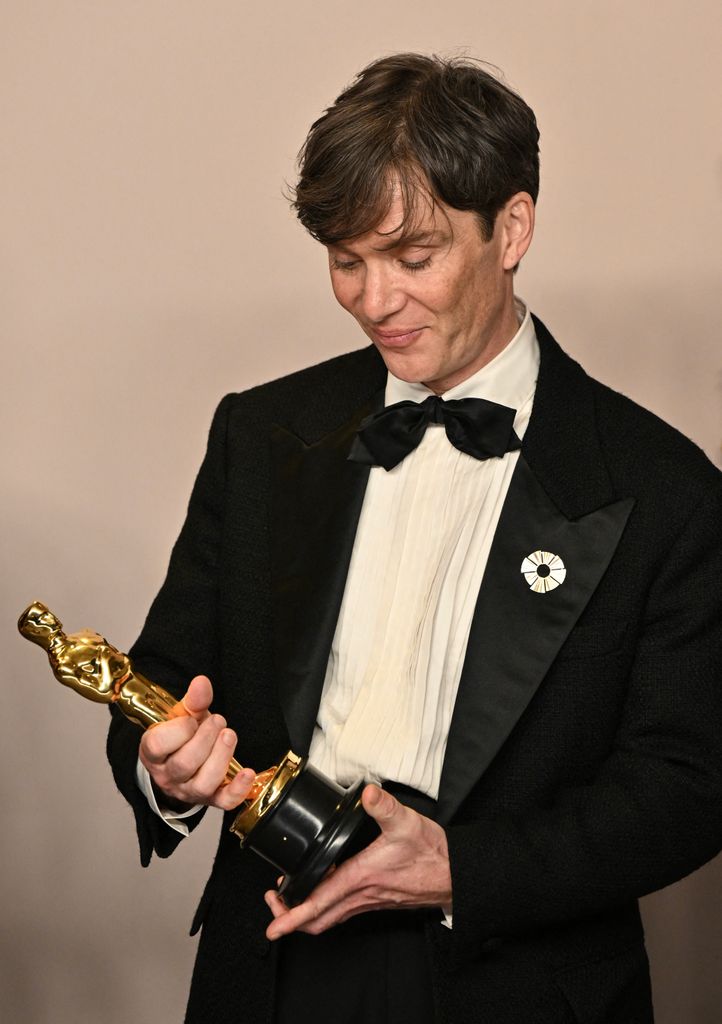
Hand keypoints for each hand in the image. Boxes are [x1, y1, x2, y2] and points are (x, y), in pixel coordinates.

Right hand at [139, 675, 255, 810]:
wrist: (185, 758)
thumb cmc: (182, 735)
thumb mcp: (183, 715)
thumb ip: (193, 700)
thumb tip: (202, 682)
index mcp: (153, 753)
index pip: (157, 745)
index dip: (178, 729)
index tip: (192, 719)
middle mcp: (167, 777)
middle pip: (184, 764)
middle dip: (206, 738)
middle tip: (218, 721)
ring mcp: (188, 791)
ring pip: (203, 784)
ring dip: (221, 756)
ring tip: (229, 735)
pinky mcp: (211, 800)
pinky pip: (224, 802)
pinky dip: (238, 789)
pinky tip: (247, 772)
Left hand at [264, 784, 451, 938]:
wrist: (455, 875)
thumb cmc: (432, 853)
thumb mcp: (407, 823)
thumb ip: (384, 806)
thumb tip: (367, 793)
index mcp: (361, 878)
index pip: (318, 904)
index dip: (291, 917)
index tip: (272, 926)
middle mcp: (361, 896)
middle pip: (318, 920)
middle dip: (290, 917)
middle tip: (273, 905)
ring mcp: (368, 901)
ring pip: (330, 918)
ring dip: (307, 913)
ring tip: (289, 897)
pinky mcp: (376, 900)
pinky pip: (343, 911)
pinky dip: (326, 906)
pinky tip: (324, 888)